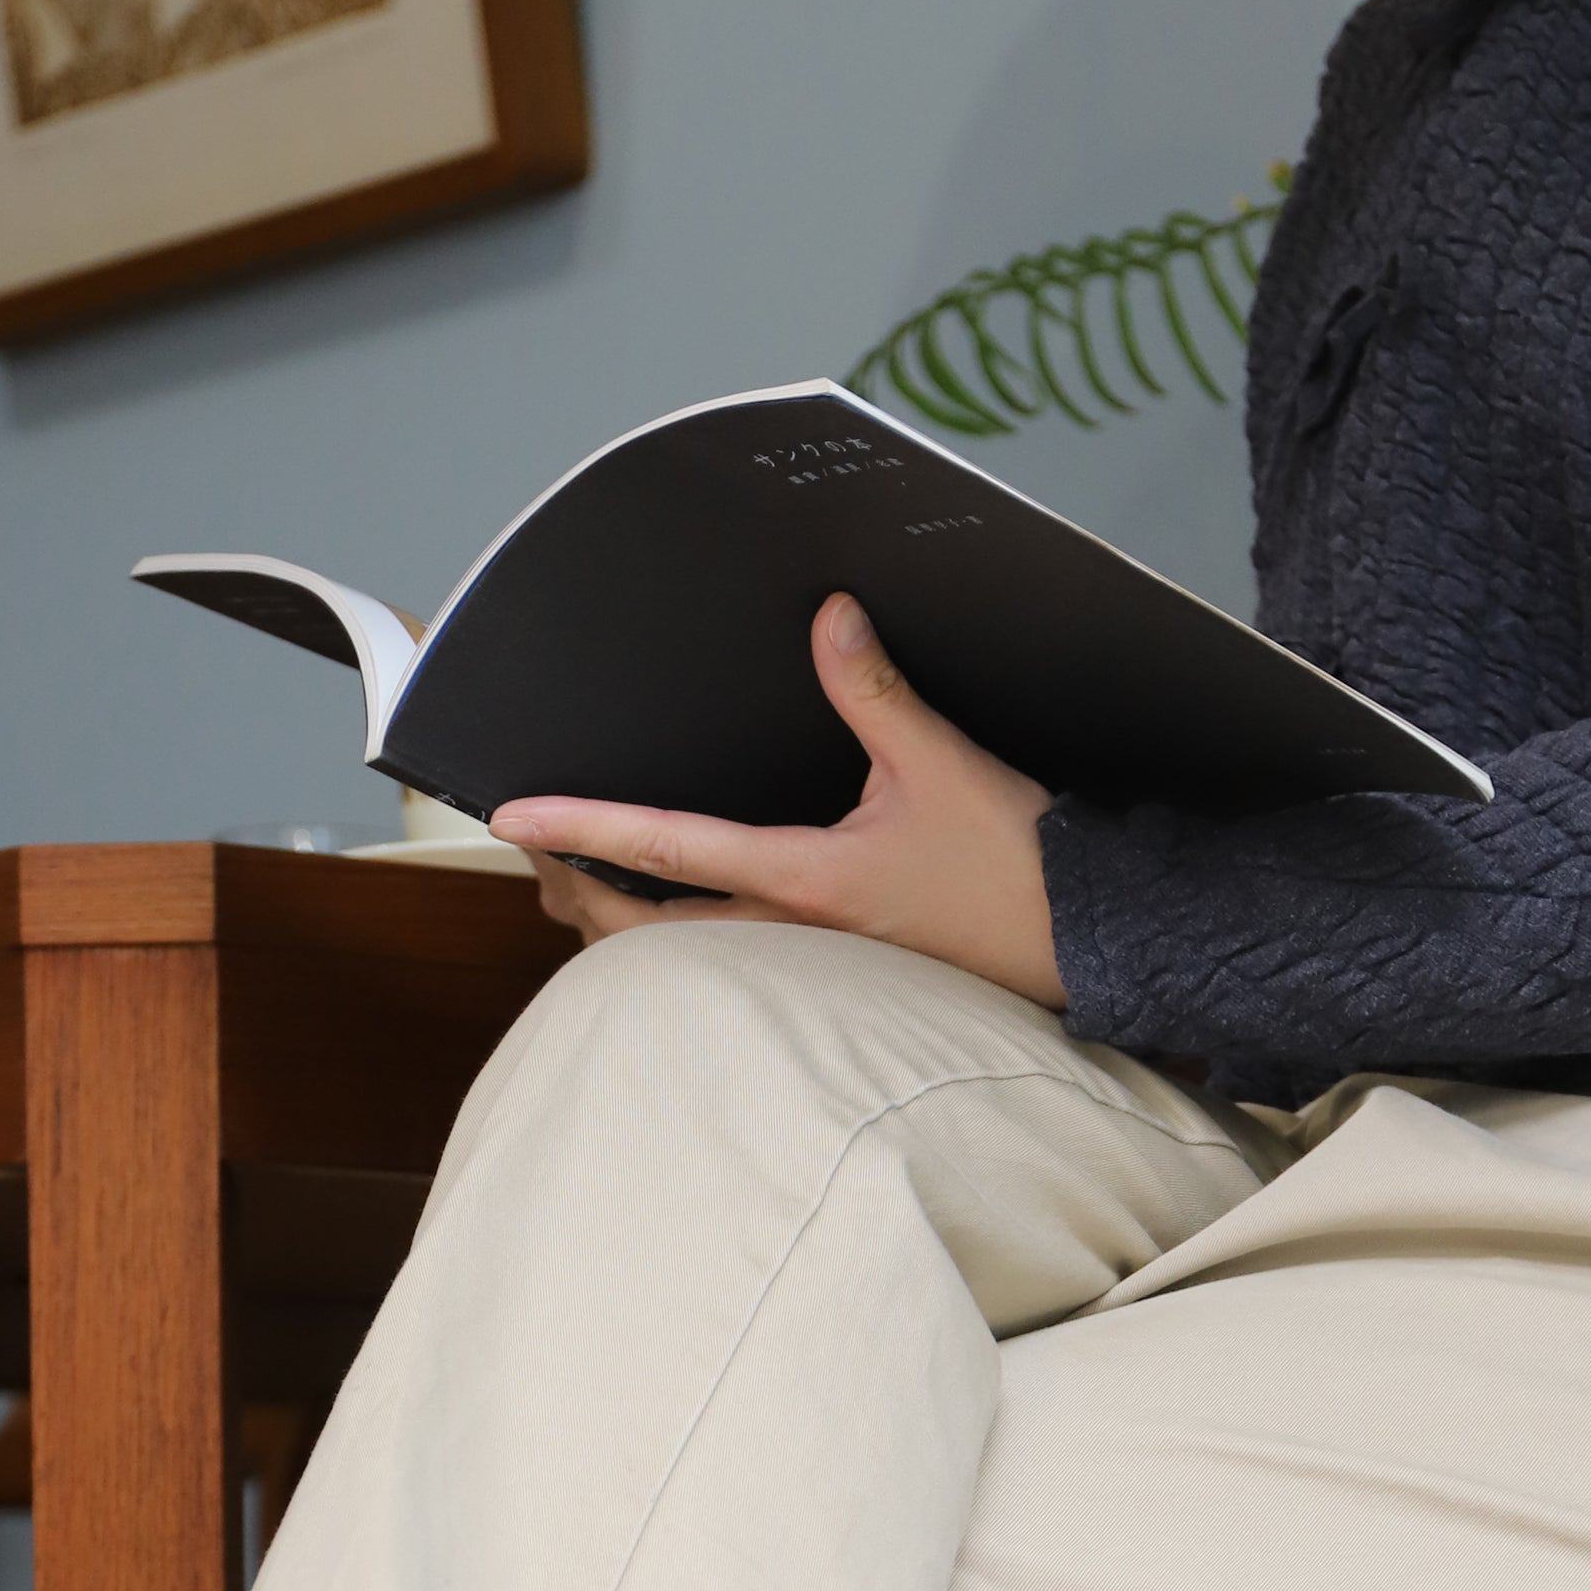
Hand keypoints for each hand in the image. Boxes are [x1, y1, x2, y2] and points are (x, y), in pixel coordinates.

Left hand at [493, 594, 1064, 1006]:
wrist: (1081, 945)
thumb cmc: (1018, 867)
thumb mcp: (942, 763)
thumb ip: (875, 688)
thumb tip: (828, 614)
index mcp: (801, 880)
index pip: (664, 847)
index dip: (579, 827)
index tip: (509, 814)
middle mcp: (790, 935)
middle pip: (642, 930)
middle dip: (574, 889)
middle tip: (529, 848)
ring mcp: (808, 965)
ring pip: (677, 961)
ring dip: (616, 926)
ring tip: (572, 884)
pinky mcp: (834, 975)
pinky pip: (724, 966)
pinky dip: (672, 944)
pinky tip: (665, 922)